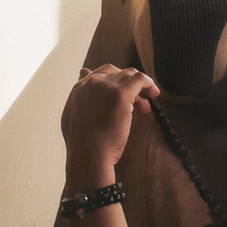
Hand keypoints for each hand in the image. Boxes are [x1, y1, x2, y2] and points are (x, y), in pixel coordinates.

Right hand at [62, 63, 159, 187]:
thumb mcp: (72, 117)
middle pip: (116, 72)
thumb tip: (81, 76)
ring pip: (129, 74)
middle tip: (136, 103)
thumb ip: (78, 97)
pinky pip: (140, 79)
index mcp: (79, 88)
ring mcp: (106, 86)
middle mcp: (91, 82)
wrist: (87, 154)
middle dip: (126, 85)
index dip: (114, 83)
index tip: (122, 98)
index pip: (100, 74)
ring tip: (144, 107)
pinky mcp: (120, 93)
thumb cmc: (82, 144)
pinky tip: (153, 95)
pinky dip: (149, 84)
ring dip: (139, 88)